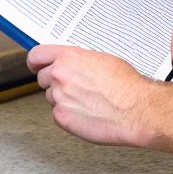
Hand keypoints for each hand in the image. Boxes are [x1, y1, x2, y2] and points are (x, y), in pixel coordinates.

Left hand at [26, 45, 158, 146]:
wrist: (136, 110)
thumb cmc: (126, 86)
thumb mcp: (102, 59)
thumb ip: (79, 60)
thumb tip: (73, 63)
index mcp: (68, 57)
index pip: (36, 55)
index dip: (36, 62)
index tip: (36, 65)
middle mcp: (60, 76)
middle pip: (42, 78)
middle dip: (55, 82)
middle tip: (74, 87)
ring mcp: (59, 98)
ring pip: (52, 97)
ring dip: (64, 99)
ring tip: (87, 101)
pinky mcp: (62, 118)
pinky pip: (58, 115)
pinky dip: (69, 115)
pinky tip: (86, 113)